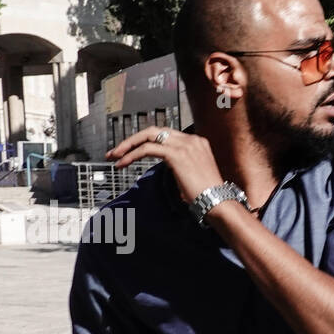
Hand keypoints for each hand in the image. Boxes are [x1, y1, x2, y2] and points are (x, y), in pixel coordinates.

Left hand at [106, 127, 224, 204]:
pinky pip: (147, 149)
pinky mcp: (177, 155)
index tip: (132, 151)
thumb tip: (170, 169)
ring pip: (148, 136)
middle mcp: (191, 140)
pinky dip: (132, 155)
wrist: (218, 202)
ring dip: (128, 146)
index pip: (165, 134)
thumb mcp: (195, 174)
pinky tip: (123, 163)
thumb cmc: (208, 195)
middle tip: (117, 151)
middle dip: (132, 140)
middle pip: (154, 131)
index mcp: (196, 142)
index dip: (145, 141)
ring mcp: (185, 145)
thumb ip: (182, 165)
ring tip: (115, 157)